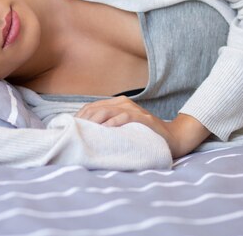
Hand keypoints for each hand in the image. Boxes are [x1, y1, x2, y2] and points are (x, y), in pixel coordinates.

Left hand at [75, 96, 209, 157]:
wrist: (173, 138)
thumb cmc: (145, 135)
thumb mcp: (124, 128)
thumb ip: (109, 127)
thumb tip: (85, 136)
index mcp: (117, 104)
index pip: (91, 107)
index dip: (78, 117)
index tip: (68, 130)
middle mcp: (124, 103)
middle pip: (96, 108)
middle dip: (82, 120)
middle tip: (72, 133)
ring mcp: (134, 110)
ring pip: (107, 110)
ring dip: (93, 121)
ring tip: (84, 131)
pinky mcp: (143, 118)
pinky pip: (125, 117)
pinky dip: (114, 122)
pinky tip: (105, 130)